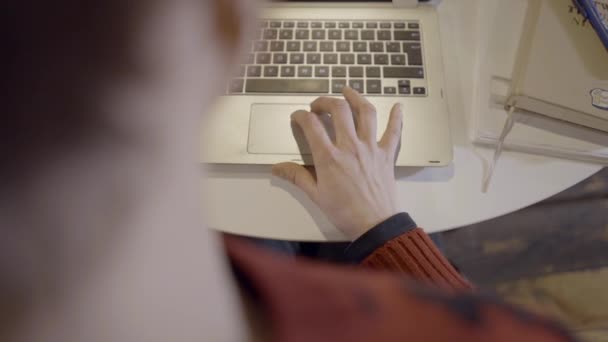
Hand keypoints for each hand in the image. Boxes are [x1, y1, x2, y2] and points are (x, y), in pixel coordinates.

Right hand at [272, 86, 402, 239]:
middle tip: (318, 105)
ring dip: (356, 98)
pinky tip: (398, 106)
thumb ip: (297, 176)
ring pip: (366, 113)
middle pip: (338, 110)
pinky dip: (397, 117)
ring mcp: (371, 148)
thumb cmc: (344, 212)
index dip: (301, 116)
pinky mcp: (386, 155)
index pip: (311, 125)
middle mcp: (350, 147)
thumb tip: (277, 168)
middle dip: (325, 101)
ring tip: (348, 91)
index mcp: (329, 157)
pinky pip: (394, 132)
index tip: (297, 117)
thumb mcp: (316, 195)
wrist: (375, 225)